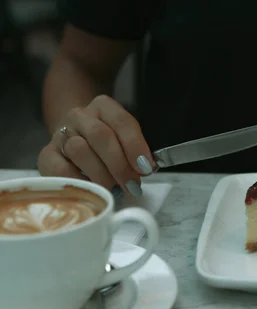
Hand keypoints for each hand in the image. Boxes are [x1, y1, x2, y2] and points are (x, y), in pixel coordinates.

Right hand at [37, 95, 154, 196]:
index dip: (135, 146)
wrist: (76, 139)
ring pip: (80, 150)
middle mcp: (80, 115)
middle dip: (120, 164)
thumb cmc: (109, 142)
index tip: (145, 168)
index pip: (122, 121)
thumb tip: (145, 169)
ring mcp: (60, 133)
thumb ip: (136, 150)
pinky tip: (92, 189)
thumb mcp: (126, 139)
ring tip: (114, 188)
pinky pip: (60, 169)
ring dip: (101, 174)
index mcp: (104, 106)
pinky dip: (79, 181)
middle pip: (100, 135)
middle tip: (132, 184)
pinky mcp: (46, 154)